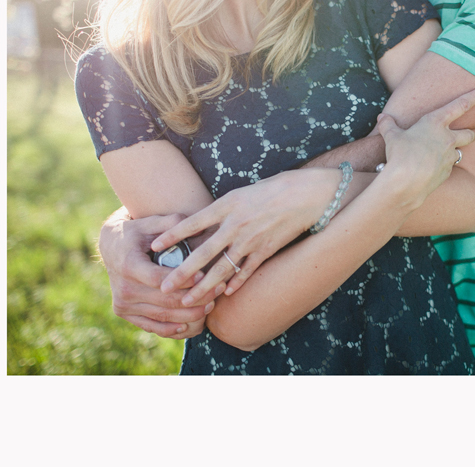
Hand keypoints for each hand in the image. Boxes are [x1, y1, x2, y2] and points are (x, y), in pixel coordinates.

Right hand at [99, 211, 220, 337]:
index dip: (184, 280)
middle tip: (218, 290)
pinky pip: (151, 326)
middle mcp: (124, 288)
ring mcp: (123, 304)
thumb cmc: (137, 232)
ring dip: (190, 314)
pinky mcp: (124, 313)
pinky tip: (190, 325)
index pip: (159, 279)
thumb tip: (198, 225)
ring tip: (211, 305)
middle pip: (165, 300)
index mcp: (129, 265)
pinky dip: (172, 328)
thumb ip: (173, 222)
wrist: (111, 247)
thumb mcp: (151, 222)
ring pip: (162, 315)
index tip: (206, 276)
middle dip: (196, 298)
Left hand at [151, 168, 341, 302]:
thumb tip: (201, 224)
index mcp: (227, 204)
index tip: (153, 247)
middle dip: (181, 272)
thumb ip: (222, 210)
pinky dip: (235, 283)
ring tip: (189, 300)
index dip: (172, 236)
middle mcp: (236, 224)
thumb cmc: (274, 188)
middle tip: (164, 287)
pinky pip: (246, 271)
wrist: (306, 194)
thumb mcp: (242, 192)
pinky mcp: (266, 250)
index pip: (192, 223)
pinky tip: (224, 294)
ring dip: (204, 287)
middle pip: (203, 253)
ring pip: (223, 269)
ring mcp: (251, 239)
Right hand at [375, 86, 474, 206]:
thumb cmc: (400, 154)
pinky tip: (431, 168)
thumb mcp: (391, 137)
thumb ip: (388, 125)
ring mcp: (450, 156)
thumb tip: (382, 117)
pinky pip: (449, 166)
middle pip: (470, 133)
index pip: (461, 105)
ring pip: (462, 150)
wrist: (407, 182)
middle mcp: (448, 138)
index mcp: (435, 122)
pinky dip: (442, 165)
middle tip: (470, 132)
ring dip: (457, 149)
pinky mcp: (448, 172)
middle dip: (472, 132)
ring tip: (446, 151)